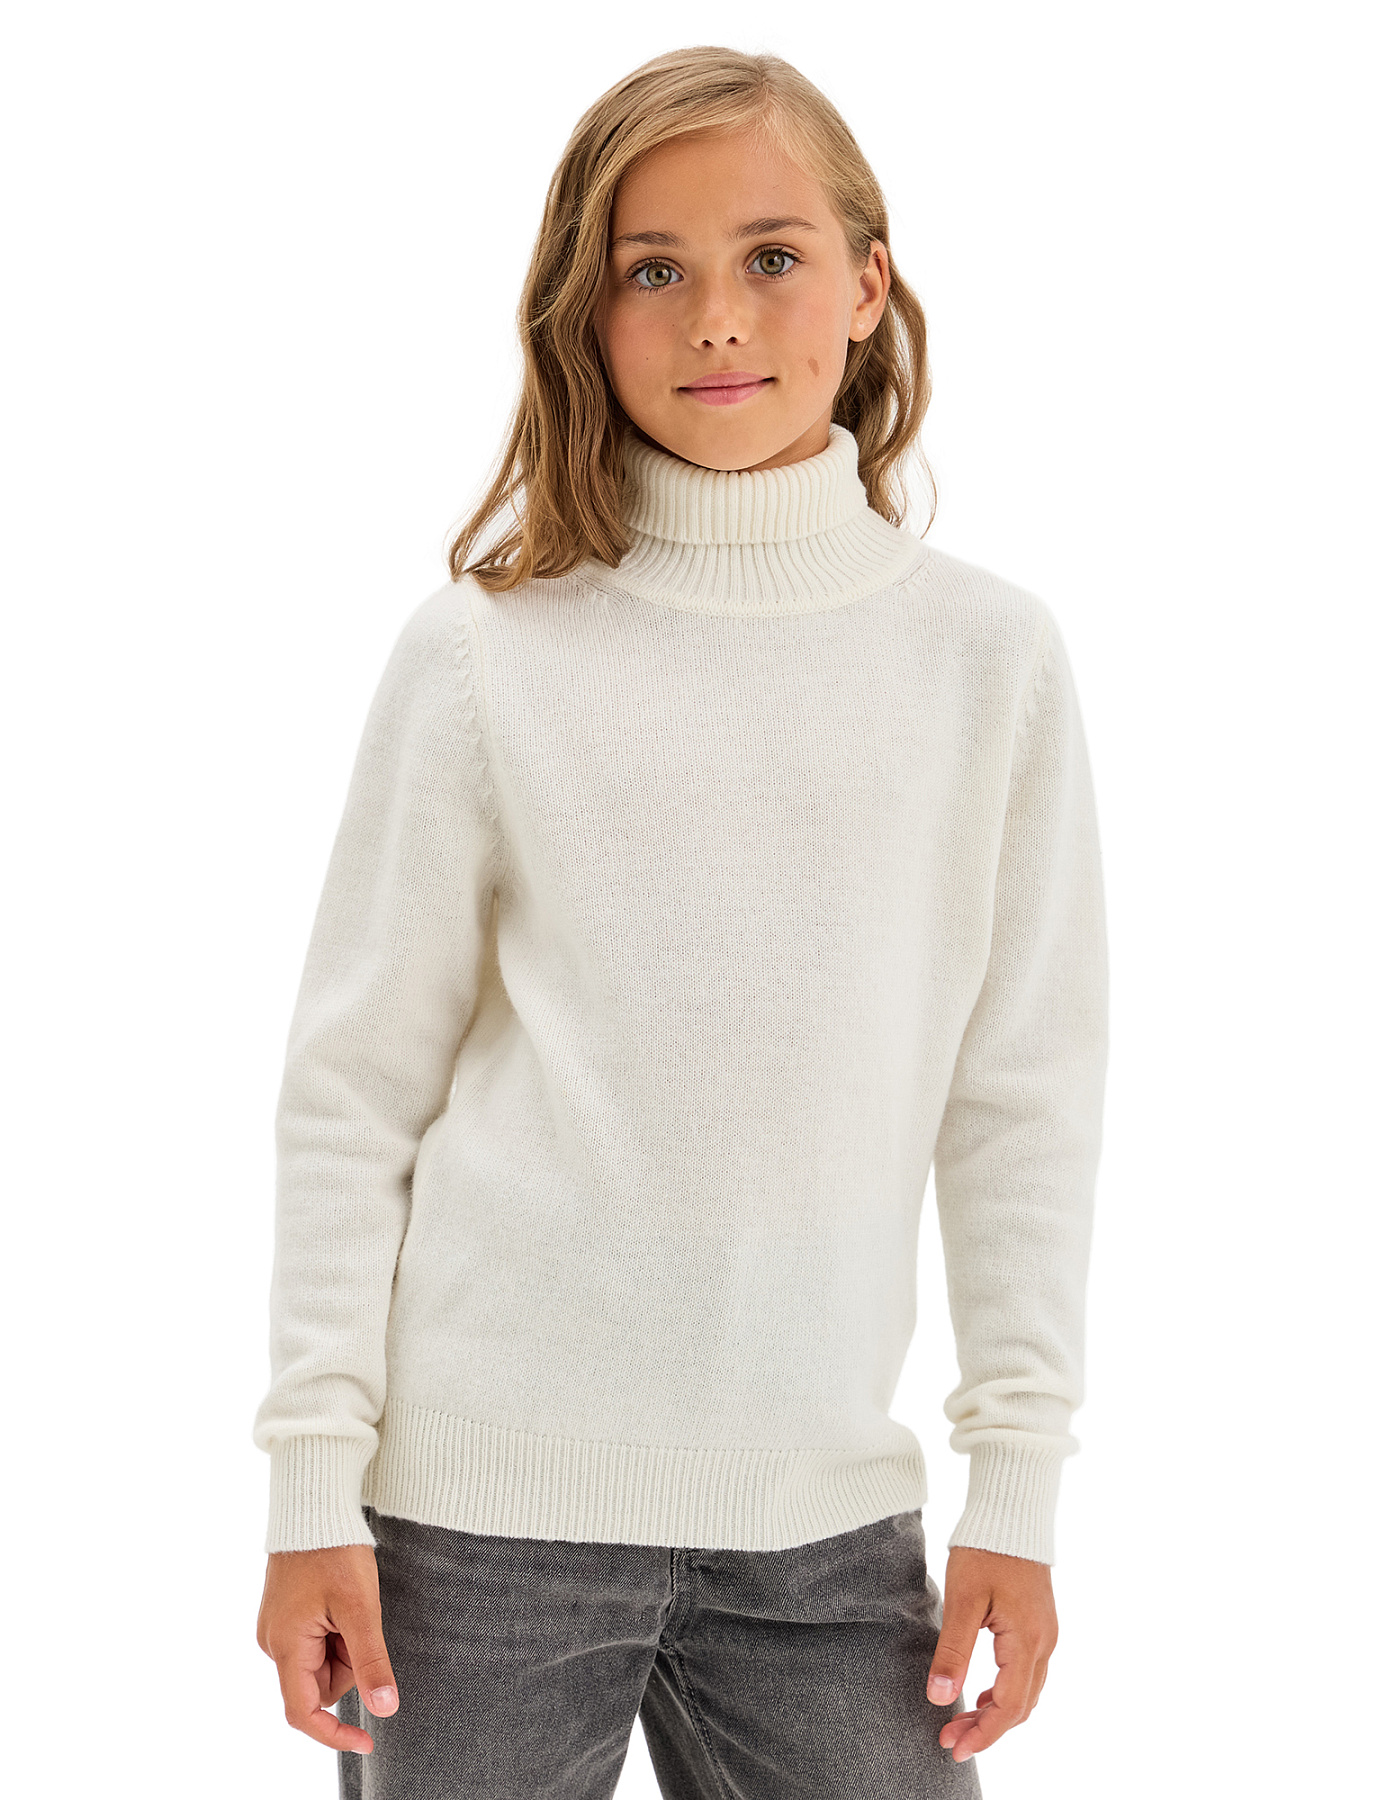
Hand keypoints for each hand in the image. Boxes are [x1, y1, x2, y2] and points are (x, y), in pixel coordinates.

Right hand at [256, 1544, 399, 1754]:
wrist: (314, 1505)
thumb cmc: (335, 1551)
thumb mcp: (361, 1608)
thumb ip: (370, 1662)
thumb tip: (384, 1710)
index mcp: (284, 1646)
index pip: (303, 1712)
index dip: (335, 1734)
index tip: (369, 1742)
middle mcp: (272, 1642)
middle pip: (320, 1683)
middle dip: (349, 1663)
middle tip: (361, 1620)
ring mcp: (277, 1627)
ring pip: (321, 1662)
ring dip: (344, 1644)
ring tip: (350, 1603)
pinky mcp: (285, 1614)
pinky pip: (316, 1641)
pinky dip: (336, 1631)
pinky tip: (341, 1601)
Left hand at [925, 1545, 1057, 1761]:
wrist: (1012, 1513)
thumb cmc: (986, 1550)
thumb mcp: (963, 1599)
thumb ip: (953, 1651)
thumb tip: (940, 1697)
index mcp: (1027, 1642)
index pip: (1007, 1707)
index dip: (982, 1734)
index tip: (953, 1748)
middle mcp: (1044, 1643)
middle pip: (1020, 1707)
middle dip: (986, 1729)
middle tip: (950, 1739)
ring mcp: (1045, 1634)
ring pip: (1026, 1693)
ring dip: (996, 1713)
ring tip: (961, 1720)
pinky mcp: (1040, 1624)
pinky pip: (1028, 1674)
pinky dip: (1006, 1693)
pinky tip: (981, 1692)